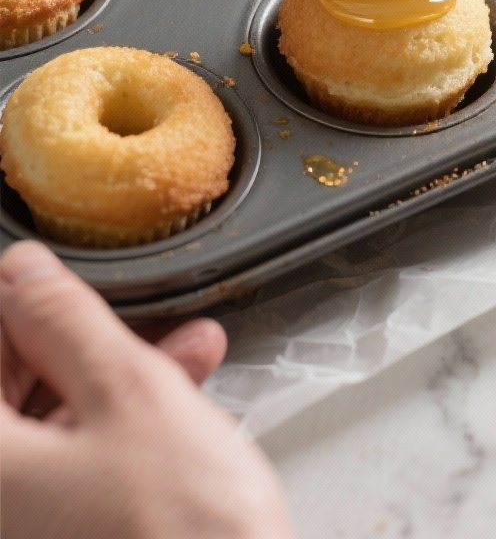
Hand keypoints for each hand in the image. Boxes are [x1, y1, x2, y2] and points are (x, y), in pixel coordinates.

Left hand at [1, 241, 293, 538]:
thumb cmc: (183, 537)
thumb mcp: (129, 393)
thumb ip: (64, 319)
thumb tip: (23, 274)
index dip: (18, 307)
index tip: (55, 284)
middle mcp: (0, 506)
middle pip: (8, 397)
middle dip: (72, 344)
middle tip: (129, 316)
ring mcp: (30, 530)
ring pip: (48, 435)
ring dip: (111, 384)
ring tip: (185, 353)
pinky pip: (74, 476)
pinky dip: (120, 435)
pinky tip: (182, 407)